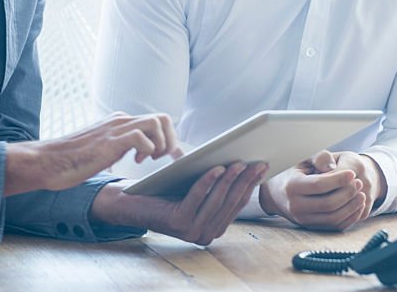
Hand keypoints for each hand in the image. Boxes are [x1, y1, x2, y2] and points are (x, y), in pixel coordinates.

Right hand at [4, 112, 179, 195]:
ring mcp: (115, 129)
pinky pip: (141, 137)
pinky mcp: (109, 141)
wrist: (45, 161)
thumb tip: (137, 155)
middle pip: (163, 118)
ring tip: (151, 160)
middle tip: (162, 159)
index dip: (169, 138)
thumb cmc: (71, 161)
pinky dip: (147, 150)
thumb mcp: (103, 150)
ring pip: (157, 122)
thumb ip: (120, 147)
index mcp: (119, 122)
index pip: (156, 120)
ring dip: (162, 143)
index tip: (169, 157)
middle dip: (171, 140)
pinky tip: (135, 161)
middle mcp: (120, 120)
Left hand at [90, 162, 267, 245]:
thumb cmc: (168, 190)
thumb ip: (218, 184)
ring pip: (216, 200)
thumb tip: (244, 162)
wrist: (133, 202)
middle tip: (257, 162)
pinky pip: (197, 197)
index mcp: (214, 228)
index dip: (251, 184)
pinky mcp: (178, 223)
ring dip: (230, 180)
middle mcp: (205, 234)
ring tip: (239, 162)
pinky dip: (208, 181)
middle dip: (245, 180)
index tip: (262, 166)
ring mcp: (192, 231)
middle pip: (230, 201)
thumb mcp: (198, 188)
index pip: (238, 204)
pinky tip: (217, 167)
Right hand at [259, 150, 384, 230]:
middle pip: (328, 204)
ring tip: (361, 194)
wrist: (277, 196)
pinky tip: (357, 206)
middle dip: (347, 193)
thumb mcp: (305, 162)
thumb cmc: (295, 175)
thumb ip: (320, 159)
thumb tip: (333, 168)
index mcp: (292, 186)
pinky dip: (349, 218)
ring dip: (351, 207)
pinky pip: (334, 227)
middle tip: (359, 183)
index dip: (338, 179)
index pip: (318, 185)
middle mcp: (296, 206)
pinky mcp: (311, 228)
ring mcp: (303, 220)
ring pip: (333, 218)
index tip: (352, 173)